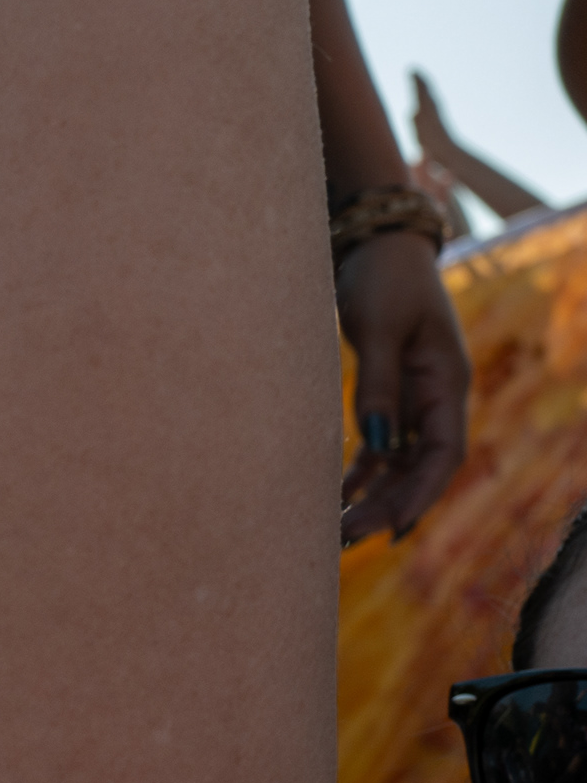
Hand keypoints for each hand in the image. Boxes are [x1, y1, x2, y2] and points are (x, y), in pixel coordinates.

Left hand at [333, 227, 470, 544]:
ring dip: (373, 495)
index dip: (421, 494)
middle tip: (346, 540)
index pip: (444, 453)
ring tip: (336, 531)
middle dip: (389, 505)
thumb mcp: (379, 328)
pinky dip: (361, 471)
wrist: (376, 243)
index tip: (391, 529)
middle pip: (421, 466)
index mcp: (446, 383)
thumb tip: (378, 444)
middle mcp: (435, 396)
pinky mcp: (387, 392)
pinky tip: (335, 497)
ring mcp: (412, 396)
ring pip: (400, 461)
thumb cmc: (383, 278)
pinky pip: (380, 444)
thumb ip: (377, 385)